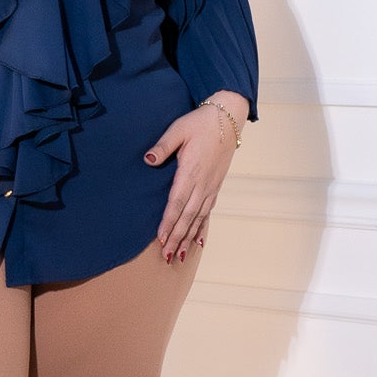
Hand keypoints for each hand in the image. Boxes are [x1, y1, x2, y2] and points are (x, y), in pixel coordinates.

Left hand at [143, 96, 242, 260]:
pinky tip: (199, 242)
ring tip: (180, 256)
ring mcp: (211, 187)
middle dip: (177, 238)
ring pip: (198, 218)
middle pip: (187, 216)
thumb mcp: (178, 129)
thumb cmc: (200, 123)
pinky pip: (208, 212)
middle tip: (167, 257)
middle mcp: (202, 184)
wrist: (228, 119)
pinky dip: (202, 228)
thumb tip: (148, 159)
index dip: (169, 222)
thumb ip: (163, 146)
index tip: (161, 238)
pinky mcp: (215, 186)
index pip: (177, 202)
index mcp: (191, 171)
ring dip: (188, 238)